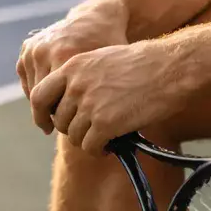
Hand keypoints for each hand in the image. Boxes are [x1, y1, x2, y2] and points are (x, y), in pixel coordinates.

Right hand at [17, 2, 128, 128]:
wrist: (99, 16)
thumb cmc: (113, 48)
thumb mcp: (112, 71)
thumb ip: (107, 101)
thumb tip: (110, 142)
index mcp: (66, 57)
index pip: (57, 106)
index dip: (68, 126)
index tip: (78, 137)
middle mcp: (46, 51)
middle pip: (42, 101)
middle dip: (54, 119)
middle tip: (67, 130)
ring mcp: (35, 48)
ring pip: (33, 92)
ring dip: (45, 107)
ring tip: (60, 117)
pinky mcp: (28, 47)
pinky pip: (27, 79)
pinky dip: (38, 91)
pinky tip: (53, 99)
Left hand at [28, 41, 190, 154]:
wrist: (170, 68)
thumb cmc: (144, 64)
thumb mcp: (103, 60)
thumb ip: (82, 79)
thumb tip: (71, 105)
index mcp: (73, 67)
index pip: (39, 95)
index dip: (41, 114)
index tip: (47, 125)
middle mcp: (76, 85)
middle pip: (59, 120)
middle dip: (73, 130)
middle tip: (91, 132)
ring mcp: (89, 104)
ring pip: (74, 136)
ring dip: (88, 141)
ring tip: (105, 138)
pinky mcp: (105, 123)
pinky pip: (90, 147)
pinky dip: (99, 150)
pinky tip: (111, 145)